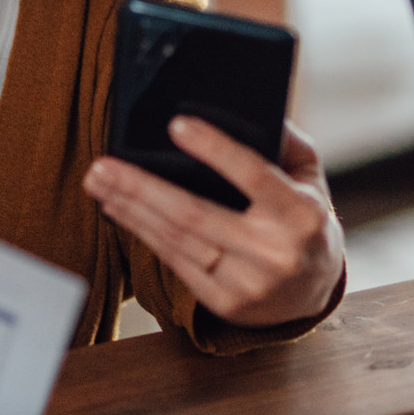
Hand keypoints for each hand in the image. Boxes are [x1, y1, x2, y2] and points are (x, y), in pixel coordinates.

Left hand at [84, 117, 343, 328]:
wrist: (313, 292)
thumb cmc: (305, 220)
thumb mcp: (309, 177)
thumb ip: (283, 143)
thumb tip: (239, 110)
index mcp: (302, 214)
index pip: (254, 176)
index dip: (215, 150)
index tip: (177, 125)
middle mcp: (275, 253)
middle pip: (195, 215)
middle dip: (142, 188)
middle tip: (103, 165)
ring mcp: (248, 283)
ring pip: (177, 241)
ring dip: (132, 210)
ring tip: (100, 184)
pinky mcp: (226, 304)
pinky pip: (176, 263)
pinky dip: (144, 234)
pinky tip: (120, 211)